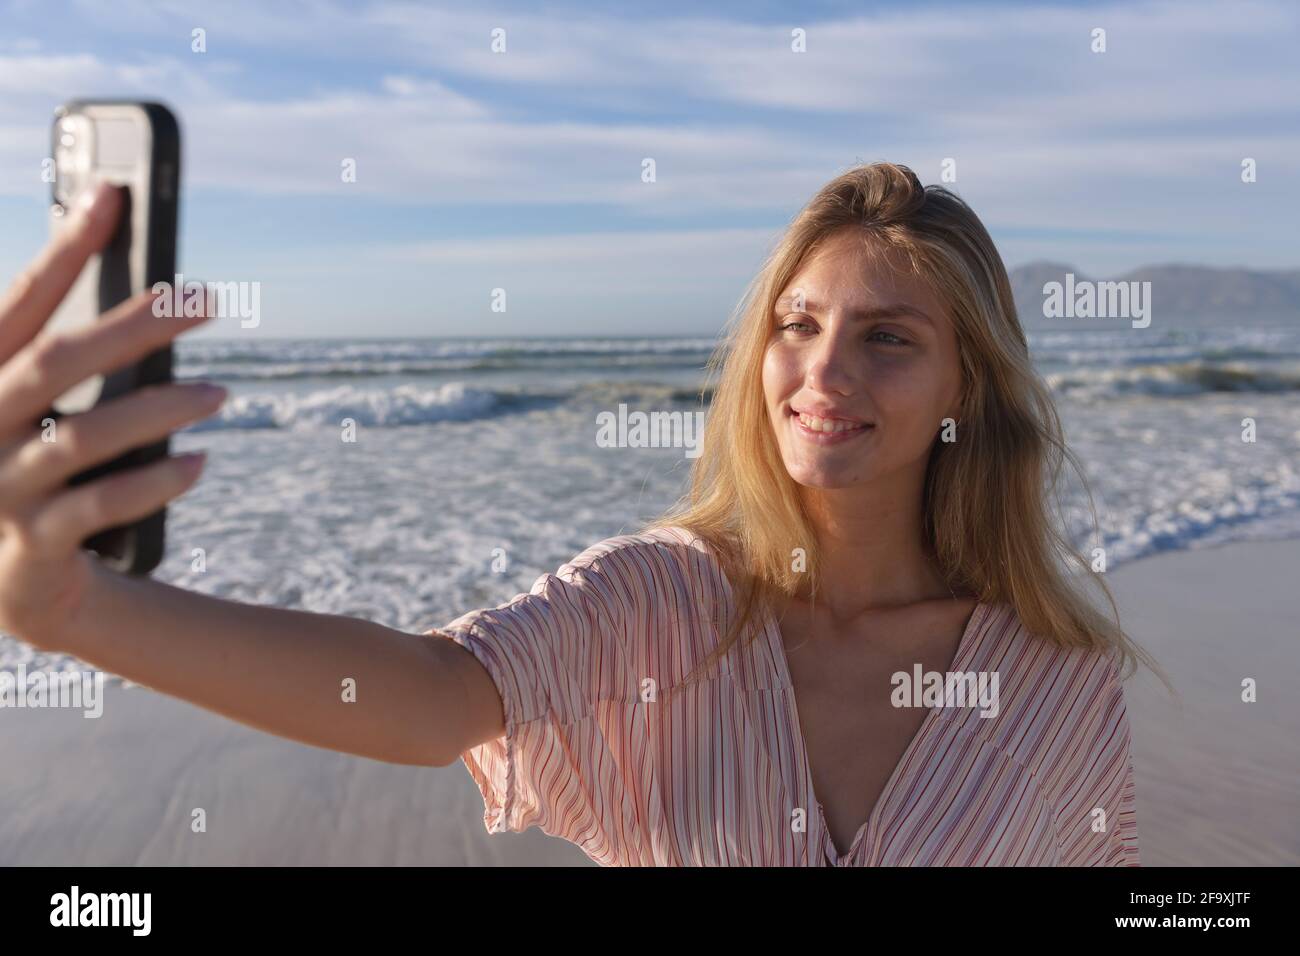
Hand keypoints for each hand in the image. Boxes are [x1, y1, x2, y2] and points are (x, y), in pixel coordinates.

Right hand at [0, 181, 224, 650]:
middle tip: (205, 302)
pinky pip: (99, 508)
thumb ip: (63, 353)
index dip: (65, 250)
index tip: (114, 195)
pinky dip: (155, 483)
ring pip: (82, 437)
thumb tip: (131, 276)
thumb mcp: (29, 408)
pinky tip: (201, 463)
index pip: (20, 304)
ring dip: (159, 410)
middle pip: (56, 362)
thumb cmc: (24, 468)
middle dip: (133, 326)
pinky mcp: (31, 545)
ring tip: (222, 394)